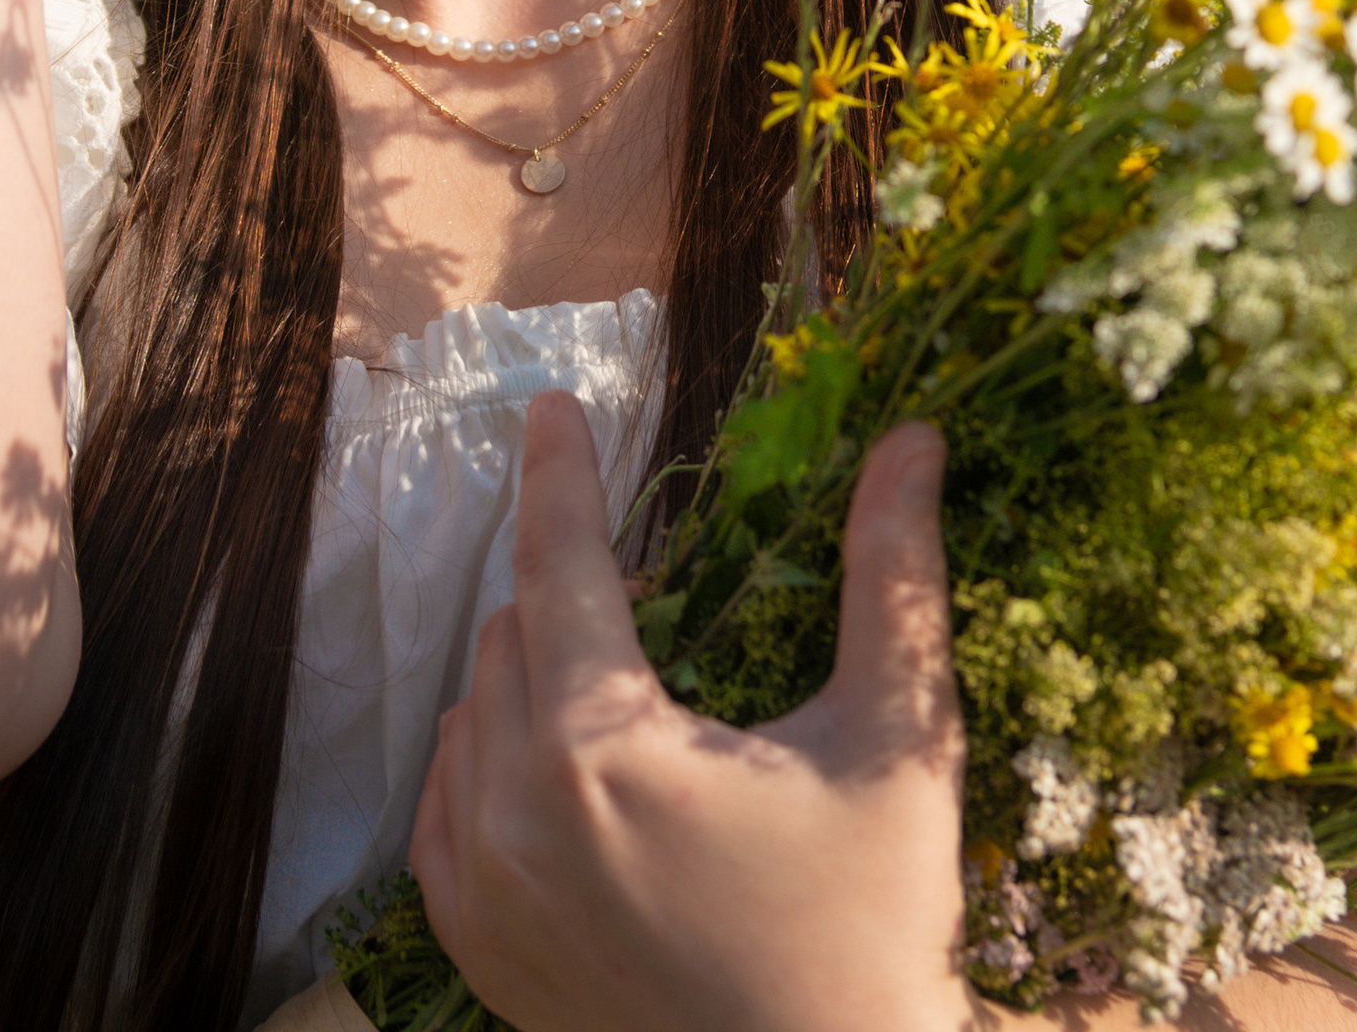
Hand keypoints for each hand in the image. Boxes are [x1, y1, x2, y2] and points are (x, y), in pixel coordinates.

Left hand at [411, 392, 976, 1031]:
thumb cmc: (874, 923)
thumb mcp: (897, 740)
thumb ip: (894, 575)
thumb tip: (913, 438)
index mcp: (603, 747)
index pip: (562, 562)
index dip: (561, 472)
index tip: (553, 403)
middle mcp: (514, 814)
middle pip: (517, 632)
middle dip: (577, 589)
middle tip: (656, 597)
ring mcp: (483, 893)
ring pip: (474, 711)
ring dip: (533, 671)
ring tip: (623, 683)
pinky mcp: (475, 953)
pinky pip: (444, 806)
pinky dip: (485, 759)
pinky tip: (549, 762)